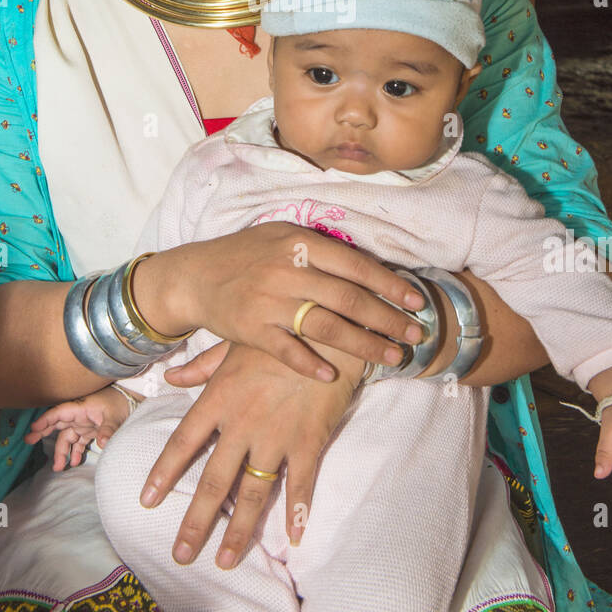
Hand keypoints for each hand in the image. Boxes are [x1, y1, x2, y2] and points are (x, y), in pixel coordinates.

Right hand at [25, 387, 131, 470]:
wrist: (132, 402)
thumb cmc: (120, 404)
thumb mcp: (114, 416)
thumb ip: (108, 429)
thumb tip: (102, 442)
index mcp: (81, 407)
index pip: (59, 413)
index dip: (46, 420)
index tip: (34, 428)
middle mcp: (79, 415)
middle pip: (57, 424)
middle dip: (43, 432)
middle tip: (28, 441)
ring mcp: (83, 423)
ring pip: (66, 437)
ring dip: (61, 451)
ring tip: (58, 467)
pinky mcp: (89, 430)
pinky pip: (77, 442)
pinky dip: (74, 451)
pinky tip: (74, 462)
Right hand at [135, 223, 428, 381]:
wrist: (195, 276)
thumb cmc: (246, 255)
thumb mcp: (282, 236)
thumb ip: (321, 249)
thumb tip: (368, 263)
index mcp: (300, 243)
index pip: (356, 265)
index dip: (390, 285)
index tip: (416, 302)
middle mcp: (288, 270)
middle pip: (349, 299)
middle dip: (388, 320)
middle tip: (415, 335)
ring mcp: (269, 301)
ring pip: (327, 326)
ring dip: (365, 345)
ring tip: (392, 357)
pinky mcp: (251, 329)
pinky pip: (288, 351)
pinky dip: (311, 363)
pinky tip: (333, 375)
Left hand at [139, 341, 363, 567]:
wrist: (328, 328)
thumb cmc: (278, 332)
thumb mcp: (234, 343)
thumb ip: (202, 366)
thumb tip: (171, 378)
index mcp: (219, 398)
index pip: (183, 442)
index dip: (164, 473)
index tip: (147, 501)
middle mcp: (242, 424)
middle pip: (213, 482)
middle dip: (196, 522)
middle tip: (181, 554)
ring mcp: (276, 436)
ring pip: (253, 493)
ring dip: (238, 531)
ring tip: (224, 560)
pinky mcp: (309, 440)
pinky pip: (301, 484)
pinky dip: (297, 512)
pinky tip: (294, 539)